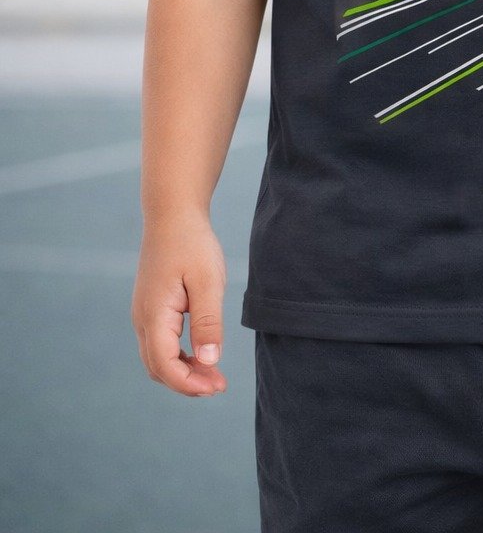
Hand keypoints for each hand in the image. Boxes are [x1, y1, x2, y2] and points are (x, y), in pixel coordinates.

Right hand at [132, 211, 228, 396]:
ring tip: (214, 375)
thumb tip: (209, 362)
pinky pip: (160, 344)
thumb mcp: (207, 281)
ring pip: (157, 359)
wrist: (172, 214)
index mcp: (154, 315)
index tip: (217, 387)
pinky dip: (179, 357)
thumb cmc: (192, 243)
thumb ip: (208, 322)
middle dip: (188, 383)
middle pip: (159, 368)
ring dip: (183, 372)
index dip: (189, 384)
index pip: (165, 366)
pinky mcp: (151, 308)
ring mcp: (144, 314)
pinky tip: (202, 354)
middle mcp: (142, 319)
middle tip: (220, 385)